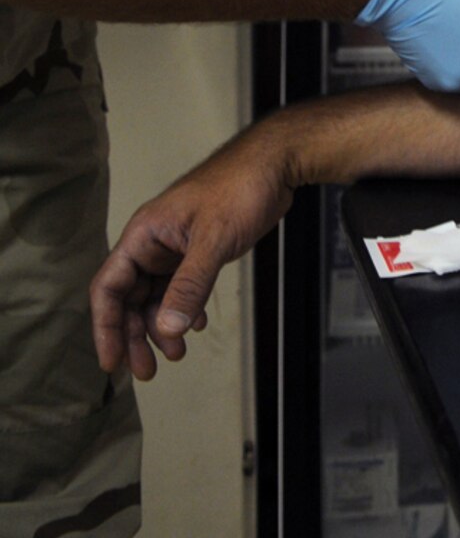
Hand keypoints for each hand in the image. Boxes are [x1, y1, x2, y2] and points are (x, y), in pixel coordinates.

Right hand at [91, 125, 295, 382]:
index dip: (105, 327)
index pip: (109, 286)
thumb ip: (190, 285)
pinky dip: (184, 309)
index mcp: (144, 235)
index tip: (112, 363)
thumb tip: (168, 330)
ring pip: (156, 297)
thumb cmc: (239, 190)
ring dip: (162, 327)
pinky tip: (196, 325)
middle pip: (130, 298)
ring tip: (177, 355)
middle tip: (147, 372)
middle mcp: (152, 243)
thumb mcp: (214, 240)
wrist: (275, 165)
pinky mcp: (197, 250)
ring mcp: (175, 247)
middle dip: (135, 336)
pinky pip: (180, 288)